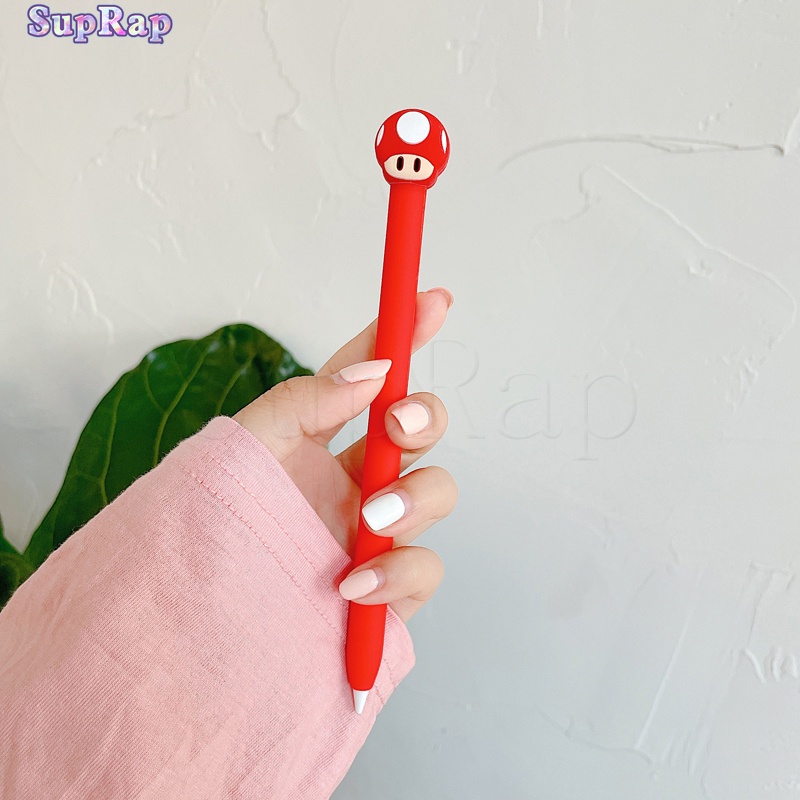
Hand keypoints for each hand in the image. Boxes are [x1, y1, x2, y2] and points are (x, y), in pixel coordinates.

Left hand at [232, 287, 456, 622]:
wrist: (198, 618)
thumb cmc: (216, 526)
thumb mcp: (246, 446)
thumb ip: (306, 399)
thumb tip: (373, 373)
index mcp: (324, 441)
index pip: (372, 380)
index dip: (404, 337)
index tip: (431, 299)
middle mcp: (358, 482)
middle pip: (421, 431)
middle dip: (425, 416)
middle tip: (397, 423)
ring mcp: (377, 533)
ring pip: (438, 492)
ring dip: (415, 497)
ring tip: (369, 518)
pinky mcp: (389, 588)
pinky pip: (426, 569)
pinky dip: (399, 571)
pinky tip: (352, 582)